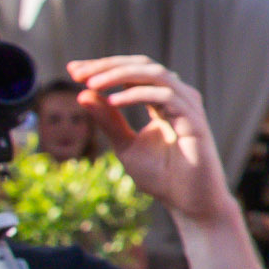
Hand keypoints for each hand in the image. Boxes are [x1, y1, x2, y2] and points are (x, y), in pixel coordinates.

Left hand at [67, 56, 230, 220]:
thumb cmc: (162, 177)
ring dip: (120, 75)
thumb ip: (108, 121)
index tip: (73, 71)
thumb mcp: (125, 145)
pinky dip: (137, 94)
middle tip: (78, 73)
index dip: (104, 68)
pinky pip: (165, 96)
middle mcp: (178, 99)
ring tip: (92, 84)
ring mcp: (188, 108)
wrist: (189, 203)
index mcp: (163, 102)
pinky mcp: (194, 121)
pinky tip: (112, 101)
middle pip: (144, 65)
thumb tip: (82, 95)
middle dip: (108, 66)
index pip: (133, 73)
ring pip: (155, 74)